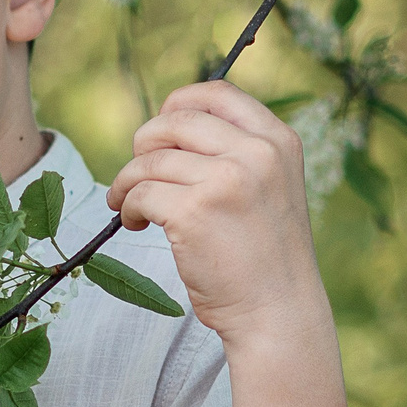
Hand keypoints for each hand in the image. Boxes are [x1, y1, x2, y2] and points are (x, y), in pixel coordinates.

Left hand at [105, 80, 329, 348]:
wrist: (278, 312)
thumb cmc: (266, 256)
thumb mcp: (271, 187)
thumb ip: (237, 153)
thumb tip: (168, 126)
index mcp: (278, 141)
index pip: (218, 93)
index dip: (178, 103)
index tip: (161, 130)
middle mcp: (256, 153)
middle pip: (175, 121)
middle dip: (144, 144)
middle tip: (138, 173)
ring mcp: (226, 179)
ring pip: (150, 159)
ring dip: (128, 181)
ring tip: (129, 204)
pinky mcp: (194, 211)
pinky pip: (140, 192)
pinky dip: (128, 207)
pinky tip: (136, 223)